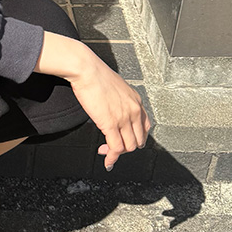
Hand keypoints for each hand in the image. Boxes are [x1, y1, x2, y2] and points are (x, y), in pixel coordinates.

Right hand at [35, 32, 150, 170]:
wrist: (86, 69)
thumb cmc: (96, 74)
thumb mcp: (116, 86)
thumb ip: (119, 99)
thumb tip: (112, 107)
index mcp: (136, 100)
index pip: (145, 127)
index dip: (136, 137)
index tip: (126, 140)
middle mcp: (134, 110)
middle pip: (138, 140)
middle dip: (126, 147)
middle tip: (113, 147)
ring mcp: (124, 118)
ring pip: (128, 147)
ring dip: (117, 153)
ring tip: (106, 152)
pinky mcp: (110, 124)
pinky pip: (115, 148)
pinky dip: (112, 158)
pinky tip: (107, 161)